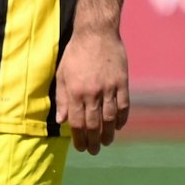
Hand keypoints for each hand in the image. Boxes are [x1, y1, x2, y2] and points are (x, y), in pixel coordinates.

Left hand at [55, 26, 129, 153]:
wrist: (96, 34)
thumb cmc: (75, 54)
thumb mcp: (61, 74)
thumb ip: (61, 98)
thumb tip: (61, 121)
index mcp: (75, 92)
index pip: (77, 122)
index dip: (79, 137)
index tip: (80, 147)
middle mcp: (92, 93)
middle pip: (94, 124)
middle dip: (93, 140)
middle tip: (93, 150)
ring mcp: (109, 88)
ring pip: (110, 118)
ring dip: (108, 133)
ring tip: (106, 142)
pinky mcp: (122, 83)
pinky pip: (124, 106)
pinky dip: (122, 118)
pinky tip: (118, 126)